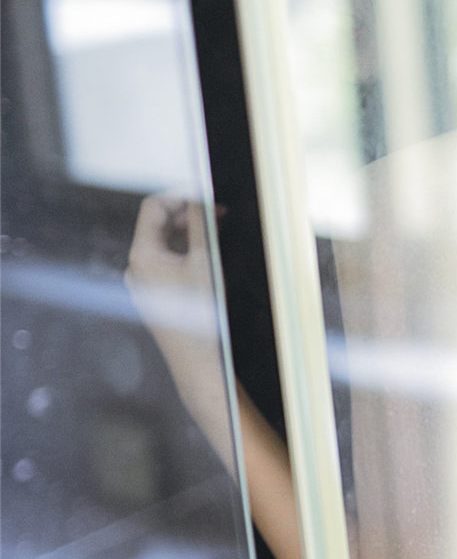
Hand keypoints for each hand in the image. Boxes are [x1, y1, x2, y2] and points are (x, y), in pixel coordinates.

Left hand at [125, 193, 232, 464]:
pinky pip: (166, 264)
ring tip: (217, 235)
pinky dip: (185, 254)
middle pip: (158, 225)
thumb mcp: (205, 261)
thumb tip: (199, 198)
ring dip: (188, 234)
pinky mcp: (153, 297)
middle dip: (188, 215)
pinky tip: (207, 260)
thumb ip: (200, 224)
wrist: (199, 362)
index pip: (154, 207)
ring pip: (164, 244)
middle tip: (220, 215)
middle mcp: (136, 267)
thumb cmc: (203, 314)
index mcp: (142, 254)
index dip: (182, 196)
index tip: (209, 198)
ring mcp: (143, 283)